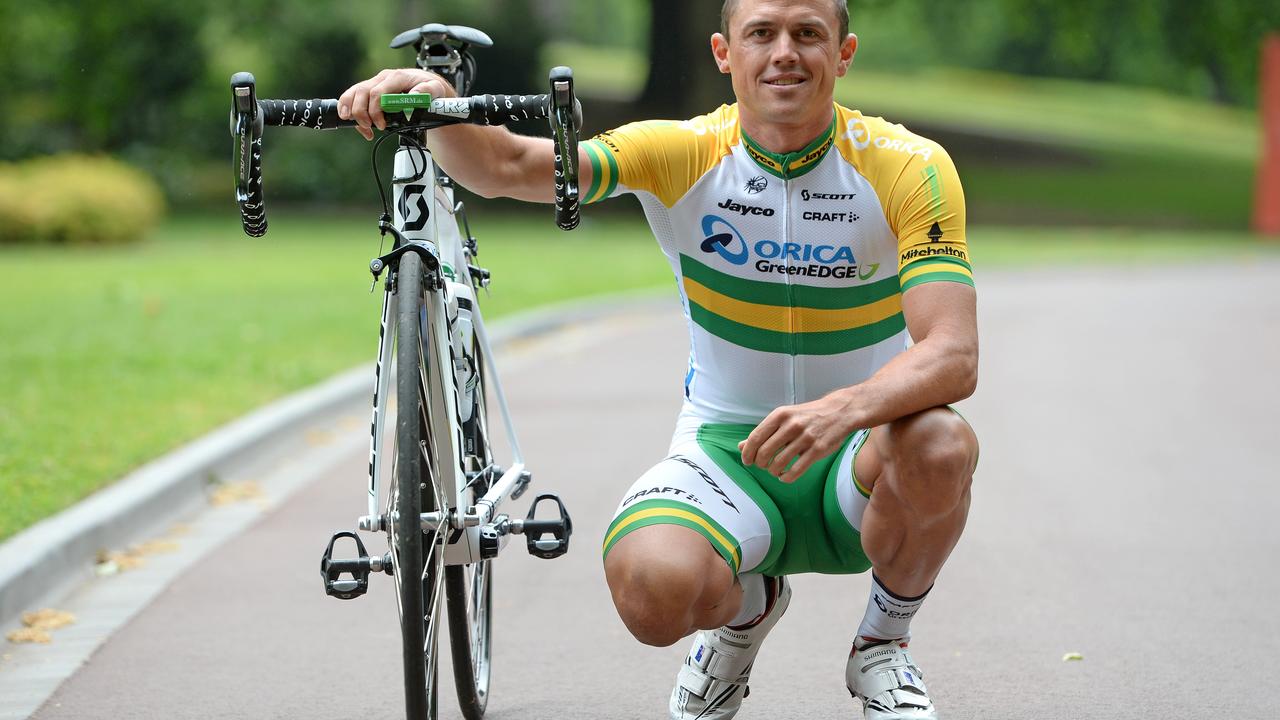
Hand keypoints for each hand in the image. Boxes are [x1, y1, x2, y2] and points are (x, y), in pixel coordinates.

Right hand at [337, 68, 456, 139]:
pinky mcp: (370, 90)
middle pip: (362, 92)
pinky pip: (353, 97)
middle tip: (368, 127)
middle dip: (360, 112)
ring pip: (354, 92)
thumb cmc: (430, 88)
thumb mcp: (435, 89)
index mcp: (397, 77)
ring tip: (360, 127)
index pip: (378, 92)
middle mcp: (383, 78)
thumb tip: (414, 96)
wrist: (426, 85)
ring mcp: (375, 83)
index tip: (381, 125)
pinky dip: (350, 111)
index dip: (375, 110)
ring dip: (351, 111)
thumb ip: (426, 91)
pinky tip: (358, 125)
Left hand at [738, 393, 856, 482]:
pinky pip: (796, 470)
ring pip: (779, 463)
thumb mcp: (784, 418)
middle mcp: (792, 425)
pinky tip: (785, 476)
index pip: (756, 437)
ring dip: (773, 471)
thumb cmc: (807, 416)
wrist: (839, 412)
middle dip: (760, 463)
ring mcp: (806, 437)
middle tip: (762, 466)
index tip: (746, 461)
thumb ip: (764, 432)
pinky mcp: (818, 450)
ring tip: (775, 471)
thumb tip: (741, 446)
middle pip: (765, 452)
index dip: (747, 452)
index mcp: (780, 415)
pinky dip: (786, 477)